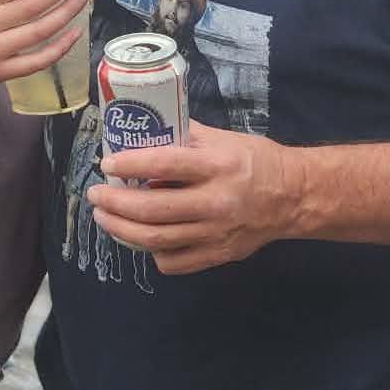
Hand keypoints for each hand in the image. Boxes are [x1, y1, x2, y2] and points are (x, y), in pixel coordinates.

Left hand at [86, 123, 303, 273]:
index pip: (164, 165)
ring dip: (122, 229)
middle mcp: (216, 201)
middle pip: (152, 209)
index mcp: (217, 166)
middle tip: (96, 195)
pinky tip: (142, 238)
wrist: (294, 196)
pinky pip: (174, 262)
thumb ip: (184, 136)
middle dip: (115, 203)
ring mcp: (216, 233)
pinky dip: (152, 252)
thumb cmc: (254, 161)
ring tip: (105, 218)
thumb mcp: (223, 139)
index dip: (130, 164)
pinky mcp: (218, 255)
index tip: (107, 164)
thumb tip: (144, 128)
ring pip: (157, 239)